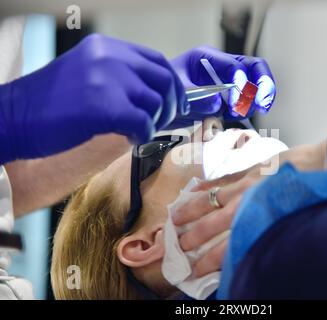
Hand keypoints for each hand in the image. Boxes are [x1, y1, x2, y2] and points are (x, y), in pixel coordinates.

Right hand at [0, 33, 186, 163]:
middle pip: (164, 80)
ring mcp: (108, 79)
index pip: (156, 61)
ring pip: (156, 103)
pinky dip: (143, 135)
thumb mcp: (87, 74)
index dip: (172, 84)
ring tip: (137, 131)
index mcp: (106, 48)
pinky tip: (130, 139)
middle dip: (171, 104)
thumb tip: (154, 95)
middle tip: (163, 121)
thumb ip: (118, 76)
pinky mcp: (105, 106)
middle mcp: (110, 57)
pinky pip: (144, 123)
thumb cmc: (50, 104)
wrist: (15, 118)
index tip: (176, 102)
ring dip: (154, 122)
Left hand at [168, 45, 275, 127]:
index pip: (234, 65)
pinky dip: (248, 111)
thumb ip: (197, 97)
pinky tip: (234, 117)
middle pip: (255, 67)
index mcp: (207, 58)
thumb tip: (219, 104)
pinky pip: (246, 103)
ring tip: (239, 114)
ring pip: (255, 86)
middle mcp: (221, 67)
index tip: (236, 104)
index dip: (240, 84)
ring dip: (254, 102)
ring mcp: (227, 83)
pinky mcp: (228, 100)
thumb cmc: (163, 92)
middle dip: (263, 86)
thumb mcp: (177, 93)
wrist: (157, 105)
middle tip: (262, 106)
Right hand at [171, 139, 326, 276]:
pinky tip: (193, 188)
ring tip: (174, 220)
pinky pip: (222, 177)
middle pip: (211, 224)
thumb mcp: (288, 222)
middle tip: (179, 247)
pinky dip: (206, 183)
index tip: (195, 271)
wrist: (324, 164)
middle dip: (193, 237)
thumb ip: (263, 231)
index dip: (208, 261)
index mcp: (256, 220)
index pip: (225, 246)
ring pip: (210, 199)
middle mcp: (246, 203)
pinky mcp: (249, 168)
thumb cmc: (309, 196)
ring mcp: (245, 183)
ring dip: (190, 211)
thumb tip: (246, 246)